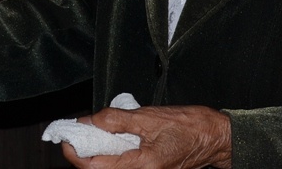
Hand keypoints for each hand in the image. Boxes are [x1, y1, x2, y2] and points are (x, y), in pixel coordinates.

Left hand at [61, 105, 230, 168]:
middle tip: (78, 130)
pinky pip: (123, 165)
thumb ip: (116, 120)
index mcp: (141, 166)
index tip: (66, 136)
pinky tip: (113, 137)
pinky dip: (113, 152)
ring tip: (95, 130)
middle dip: (85, 151)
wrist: (215, 137)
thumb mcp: (148, 117)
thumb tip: (88, 120)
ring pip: (111, 167)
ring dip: (98, 151)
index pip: (94, 166)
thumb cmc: (189, 126)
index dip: (75, 152)